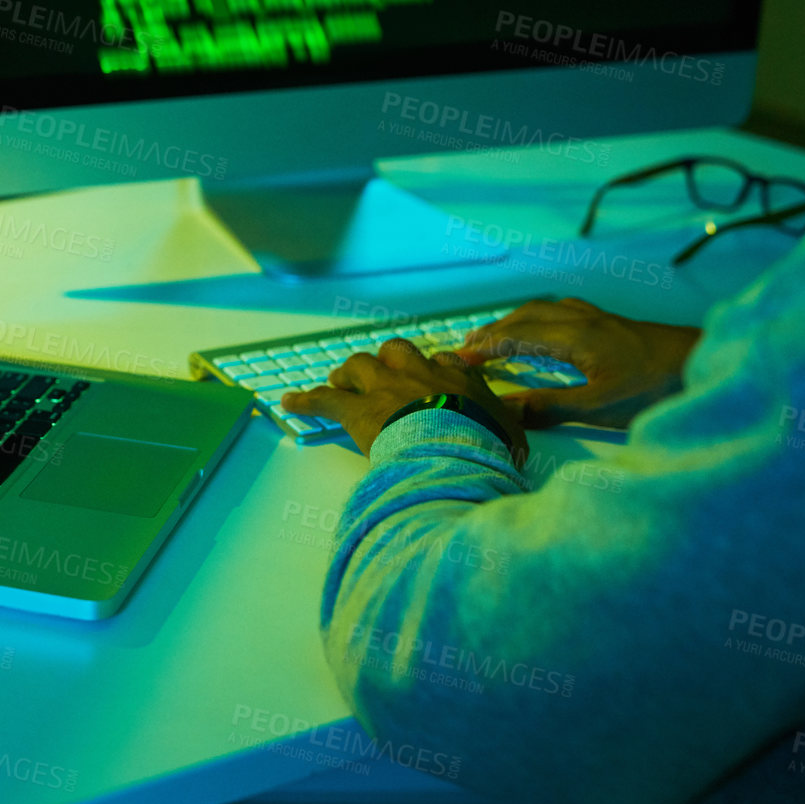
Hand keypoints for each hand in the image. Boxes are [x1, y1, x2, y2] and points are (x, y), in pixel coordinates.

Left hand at [281, 339, 526, 465]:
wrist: (455, 450)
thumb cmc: (485, 448)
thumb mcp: (512, 438)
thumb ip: (507, 432)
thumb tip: (516, 445)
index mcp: (458, 379)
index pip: (443, 362)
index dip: (431, 369)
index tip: (428, 377)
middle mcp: (418, 374)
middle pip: (396, 352)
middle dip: (384, 362)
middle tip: (376, 375)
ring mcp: (385, 388)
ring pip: (358, 365)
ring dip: (347, 374)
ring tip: (338, 382)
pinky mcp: (355, 409)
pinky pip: (323, 399)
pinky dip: (304, 400)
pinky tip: (289, 402)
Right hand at [457, 298, 699, 428]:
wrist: (712, 365)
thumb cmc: (660, 388)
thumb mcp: (602, 407)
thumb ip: (551, 407)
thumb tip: (505, 410)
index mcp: (575, 338)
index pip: (515, 337)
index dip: (484, 348)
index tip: (457, 360)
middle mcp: (583, 320)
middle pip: (524, 318)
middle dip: (491, 332)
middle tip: (464, 351)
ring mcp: (599, 318)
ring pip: (542, 310)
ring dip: (512, 322)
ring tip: (493, 338)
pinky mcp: (613, 323)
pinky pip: (561, 310)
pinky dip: (537, 317)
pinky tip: (543, 327)